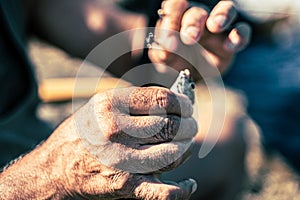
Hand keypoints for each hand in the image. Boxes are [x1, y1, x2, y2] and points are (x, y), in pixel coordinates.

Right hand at [0, 87, 196, 198]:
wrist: (55, 168)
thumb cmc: (82, 132)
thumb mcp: (100, 105)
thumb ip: (132, 101)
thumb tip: (170, 101)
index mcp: (111, 105)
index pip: (162, 100)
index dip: (183, 103)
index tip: (188, 106)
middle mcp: (116, 130)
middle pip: (170, 126)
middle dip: (189, 126)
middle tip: (191, 126)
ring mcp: (121, 159)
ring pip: (172, 154)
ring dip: (186, 149)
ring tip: (186, 144)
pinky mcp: (124, 184)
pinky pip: (162, 192)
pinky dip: (182, 190)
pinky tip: (189, 183)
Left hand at [148, 0, 250, 78]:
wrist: (191, 77)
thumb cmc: (176, 60)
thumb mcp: (165, 58)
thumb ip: (162, 52)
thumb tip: (166, 49)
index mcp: (179, 18)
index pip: (176, 6)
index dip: (172, 18)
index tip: (168, 40)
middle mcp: (199, 18)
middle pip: (198, 11)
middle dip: (193, 23)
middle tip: (189, 38)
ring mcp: (218, 27)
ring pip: (227, 8)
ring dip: (222, 15)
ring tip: (216, 26)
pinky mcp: (233, 39)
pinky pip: (243, 30)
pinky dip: (239, 36)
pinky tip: (230, 47)